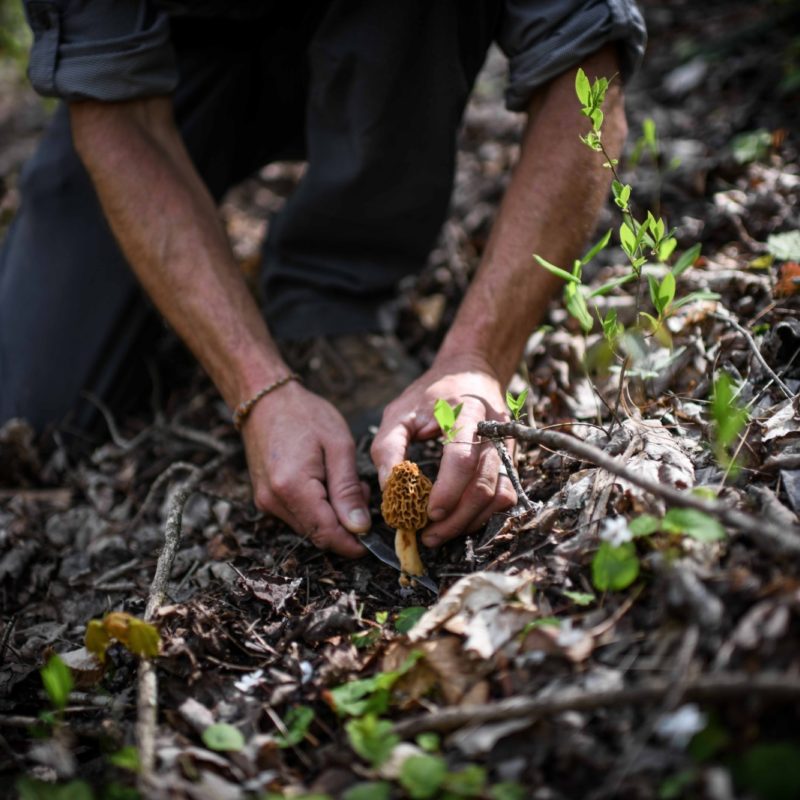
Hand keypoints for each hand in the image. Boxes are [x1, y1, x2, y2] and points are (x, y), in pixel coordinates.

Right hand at [242, 381, 368, 557]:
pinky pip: (297, 515)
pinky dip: (318, 508)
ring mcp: (266, 501)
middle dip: (345, 525)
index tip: (373, 540)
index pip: (326, 534)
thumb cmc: (305, 415)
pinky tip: (327, 482)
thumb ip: (348, 490)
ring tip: (345, 482)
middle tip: (362, 492)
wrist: (266, 399)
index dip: (352, 544)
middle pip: (317, 534)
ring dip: (332, 516)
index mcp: (292, 487)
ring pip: (308, 527)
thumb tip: (359, 528)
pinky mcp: (265, 498)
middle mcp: (273, 501)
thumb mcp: (338, 447)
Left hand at [371, 355, 516, 546]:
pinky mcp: (510, 460)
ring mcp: (507, 448)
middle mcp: (494, 433)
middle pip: (482, 485)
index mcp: (467, 415)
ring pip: (497, 497)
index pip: (462, 459)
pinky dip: (485, 515)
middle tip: (428, 536)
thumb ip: (388, 447)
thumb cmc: (431, 394)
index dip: (446, 491)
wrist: (471, 373)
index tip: (426, 512)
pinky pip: (506, 496)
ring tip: (440, 533)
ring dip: (469, 521)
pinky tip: (461, 521)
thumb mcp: (400, 412)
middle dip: (455, 517)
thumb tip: (389, 487)